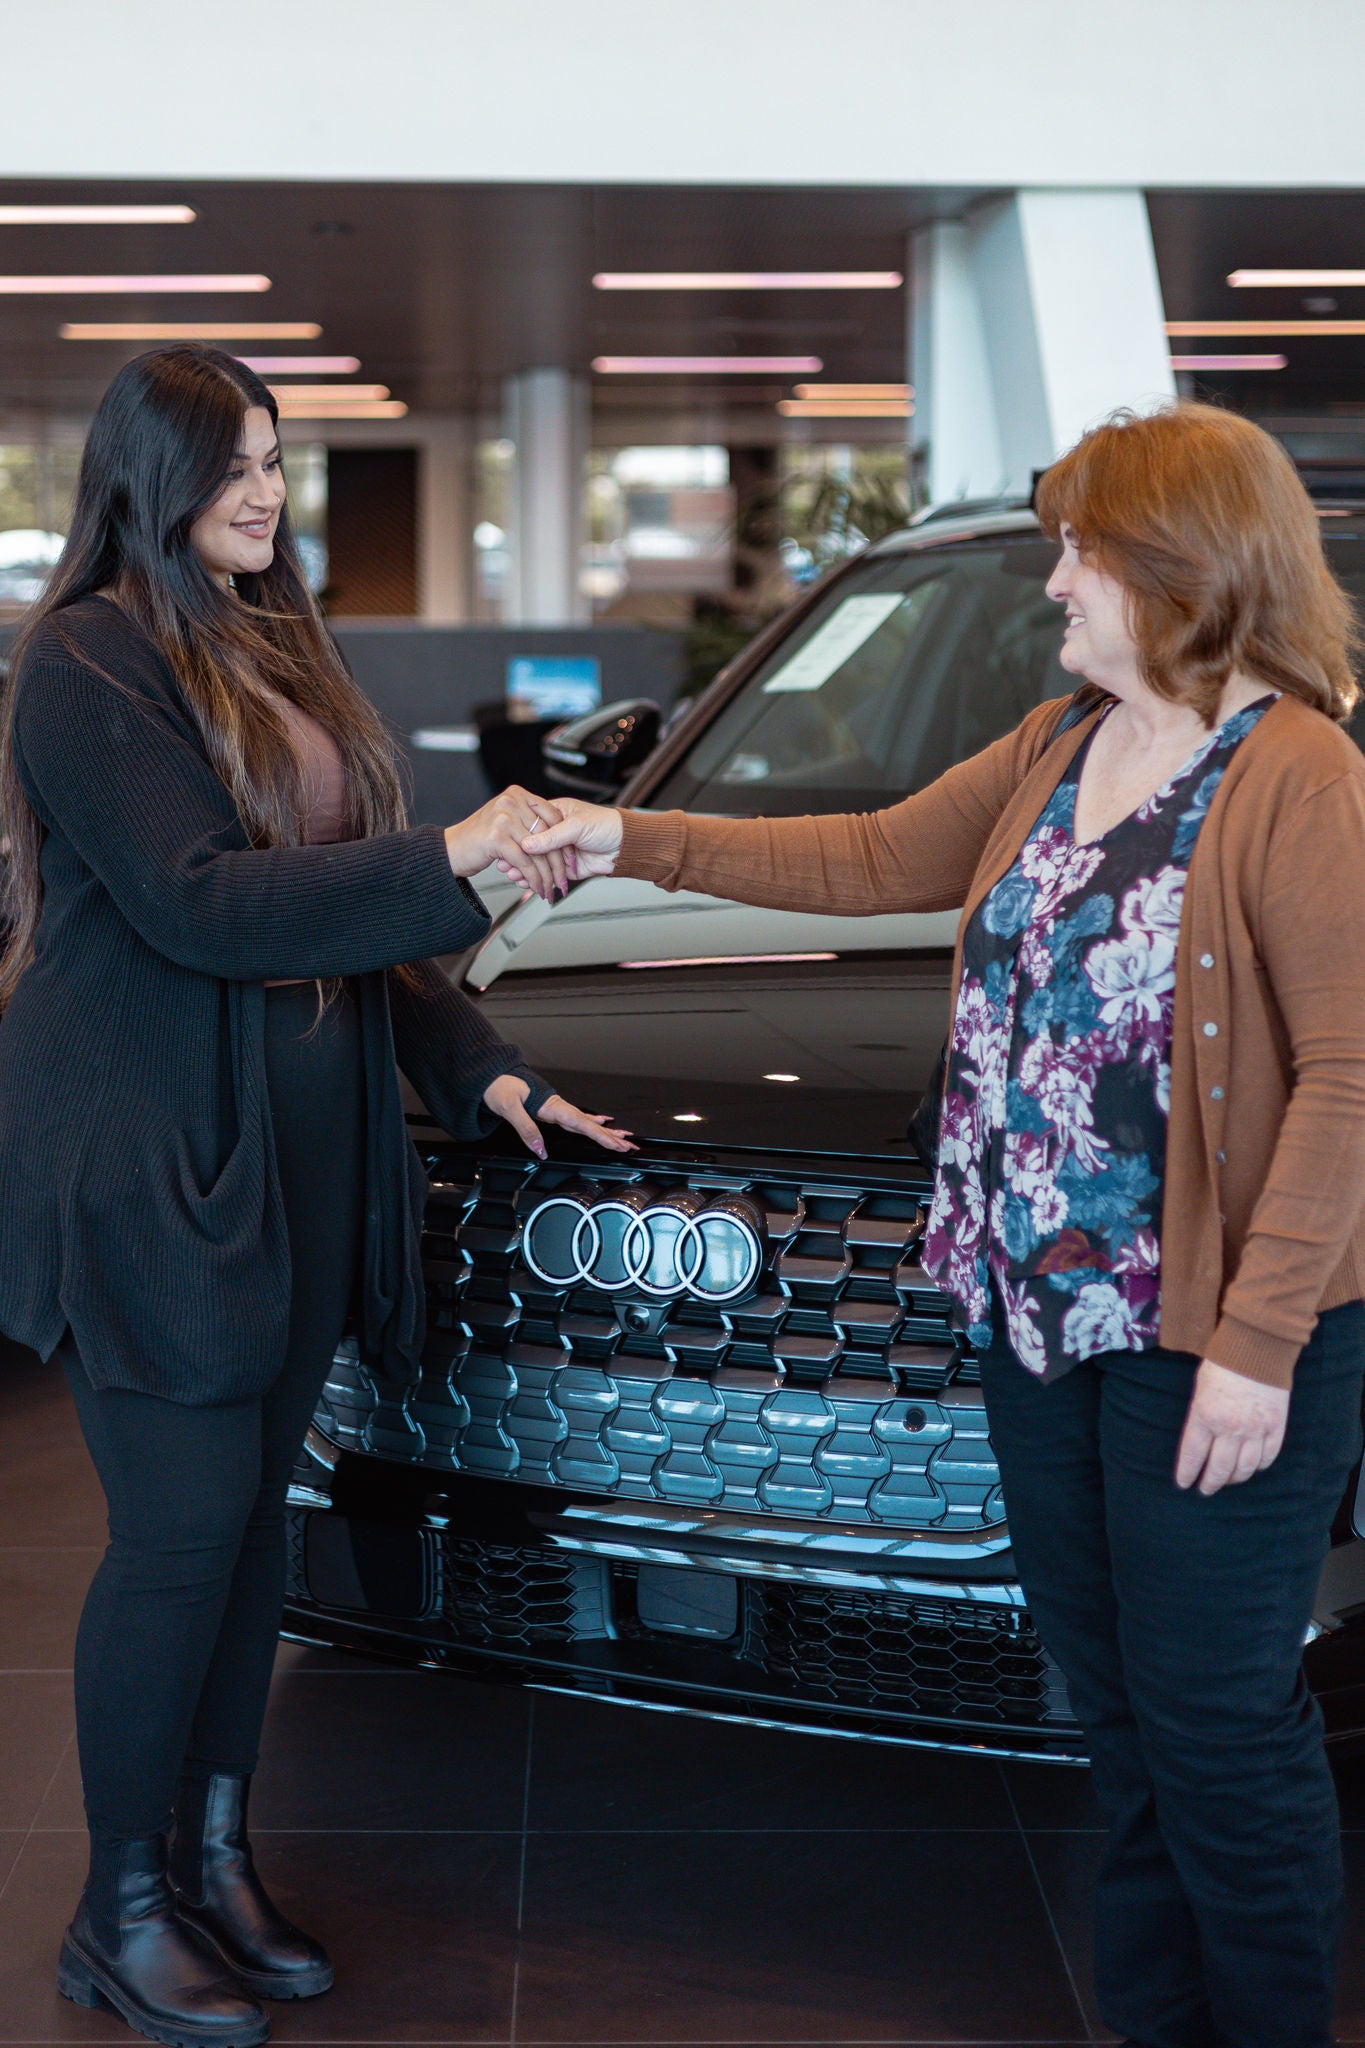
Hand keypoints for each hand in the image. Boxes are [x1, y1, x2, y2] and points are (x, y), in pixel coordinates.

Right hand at [444, 787, 567, 900]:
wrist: (448, 850)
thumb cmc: (476, 840)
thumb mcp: (508, 826)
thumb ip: (531, 827)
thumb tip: (557, 840)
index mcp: (517, 795)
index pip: (552, 816)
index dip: (563, 840)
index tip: (570, 859)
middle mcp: (511, 802)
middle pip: (547, 835)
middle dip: (558, 864)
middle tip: (562, 881)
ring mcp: (503, 818)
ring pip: (537, 851)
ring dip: (546, 876)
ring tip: (550, 889)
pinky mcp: (496, 837)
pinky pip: (524, 862)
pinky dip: (533, 879)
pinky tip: (536, 888)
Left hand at [482, 1072, 636, 1159]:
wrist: (492, 1076)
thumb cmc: (499, 1087)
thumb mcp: (509, 1108)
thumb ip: (526, 1129)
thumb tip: (540, 1150)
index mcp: (552, 1105)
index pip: (581, 1124)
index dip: (601, 1135)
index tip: (616, 1143)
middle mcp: (558, 1106)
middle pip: (590, 1124)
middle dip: (612, 1136)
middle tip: (630, 1145)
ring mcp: (557, 1108)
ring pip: (587, 1122)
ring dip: (607, 1131)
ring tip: (625, 1138)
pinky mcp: (552, 1110)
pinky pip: (578, 1119)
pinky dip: (593, 1122)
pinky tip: (603, 1122)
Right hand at [494, 798, 624, 894]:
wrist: (626, 846)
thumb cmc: (607, 826)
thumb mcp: (577, 826)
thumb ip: (552, 836)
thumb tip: (528, 843)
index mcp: (555, 814)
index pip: (531, 824)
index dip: (519, 836)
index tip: (507, 844)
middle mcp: (555, 833)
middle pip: (531, 846)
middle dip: (517, 856)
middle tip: (505, 863)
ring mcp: (560, 851)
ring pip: (537, 862)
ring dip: (524, 869)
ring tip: (512, 875)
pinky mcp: (566, 868)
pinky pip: (548, 874)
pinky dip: (536, 879)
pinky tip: (525, 882)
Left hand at [1174, 1358, 1290, 1494]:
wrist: (1257, 1348)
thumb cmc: (1222, 1365)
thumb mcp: (1199, 1389)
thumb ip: (1199, 1418)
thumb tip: (1199, 1444)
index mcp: (1205, 1416)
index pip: (1192, 1456)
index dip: (1187, 1473)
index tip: (1184, 1484)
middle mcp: (1230, 1428)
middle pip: (1219, 1469)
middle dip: (1210, 1483)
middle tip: (1205, 1489)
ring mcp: (1255, 1430)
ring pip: (1244, 1468)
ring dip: (1234, 1479)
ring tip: (1227, 1481)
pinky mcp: (1275, 1427)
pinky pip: (1267, 1457)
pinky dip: (1259, 1466)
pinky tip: (1252, 1467)